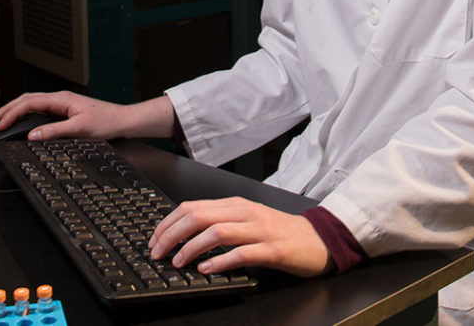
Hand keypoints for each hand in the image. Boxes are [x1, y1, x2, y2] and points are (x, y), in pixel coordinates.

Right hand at [0, 91, 174, 140]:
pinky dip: (26, 114)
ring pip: (32, 103)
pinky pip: (39, 109)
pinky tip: (22, 121)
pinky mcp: (65, 110)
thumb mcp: (79, 129)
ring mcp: (62, 103)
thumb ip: (54, 132)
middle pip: (26, 100)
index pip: (28, 103)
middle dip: (7, 109)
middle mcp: (60, 98)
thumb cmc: (106, 122)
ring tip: (2, 119)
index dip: (11, 114)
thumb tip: (32, 135)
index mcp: (61, 99)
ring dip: (15, 110)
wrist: (123, 121)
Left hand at [148, 197, 329, 278]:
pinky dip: (220, 261)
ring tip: (178, 261)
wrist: (319, 238)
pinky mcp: (273, 249)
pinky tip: (207, 269)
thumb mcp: (248, 220)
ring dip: (192, 247)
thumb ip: (222, 222)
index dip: (169, 223)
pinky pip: (242, 253)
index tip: (155, 239)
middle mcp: (246, 213)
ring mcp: (260, 230)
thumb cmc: (281, 231)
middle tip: (158, 252)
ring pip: (217, 231)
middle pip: (199, 216)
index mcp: (236, 205)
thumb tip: (186, 233)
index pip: (192, 206)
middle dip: (172, 234)